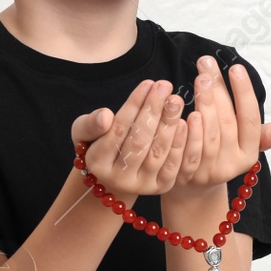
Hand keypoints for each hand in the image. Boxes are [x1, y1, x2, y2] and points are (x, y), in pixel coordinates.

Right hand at [70, 78, 189, 204]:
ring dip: (169, 124)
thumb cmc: (98, 142)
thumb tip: (105, 116)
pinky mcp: (161, 187)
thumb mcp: (84, 130)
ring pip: (158, 153)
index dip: (134, 106)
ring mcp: (142, 186)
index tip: (147, 83)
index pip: (118, 130)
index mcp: (97, 163)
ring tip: (175, 99)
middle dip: (153, 111)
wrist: (114, 174)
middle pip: (139, 142)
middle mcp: (119, 179)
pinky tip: (186, 122)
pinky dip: (181, 143)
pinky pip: (174, 165)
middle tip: (165, 86)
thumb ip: (91, 123)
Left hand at [172, 56, 270, 198]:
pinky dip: (186, 126)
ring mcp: (208, 171)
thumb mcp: (239, 144)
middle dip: (218, 90)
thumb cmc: (217, 153)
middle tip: (207, 63)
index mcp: (248, 154)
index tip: (236, 68)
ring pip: (209, 133)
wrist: (191, 187)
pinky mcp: (187, 174)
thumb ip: (258, 134)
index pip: (250, 119)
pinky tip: (181, 107)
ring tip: (199, 78)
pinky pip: (188, 146)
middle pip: (227, 122)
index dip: (244, 93)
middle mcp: (231, 165)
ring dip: (204, 103)